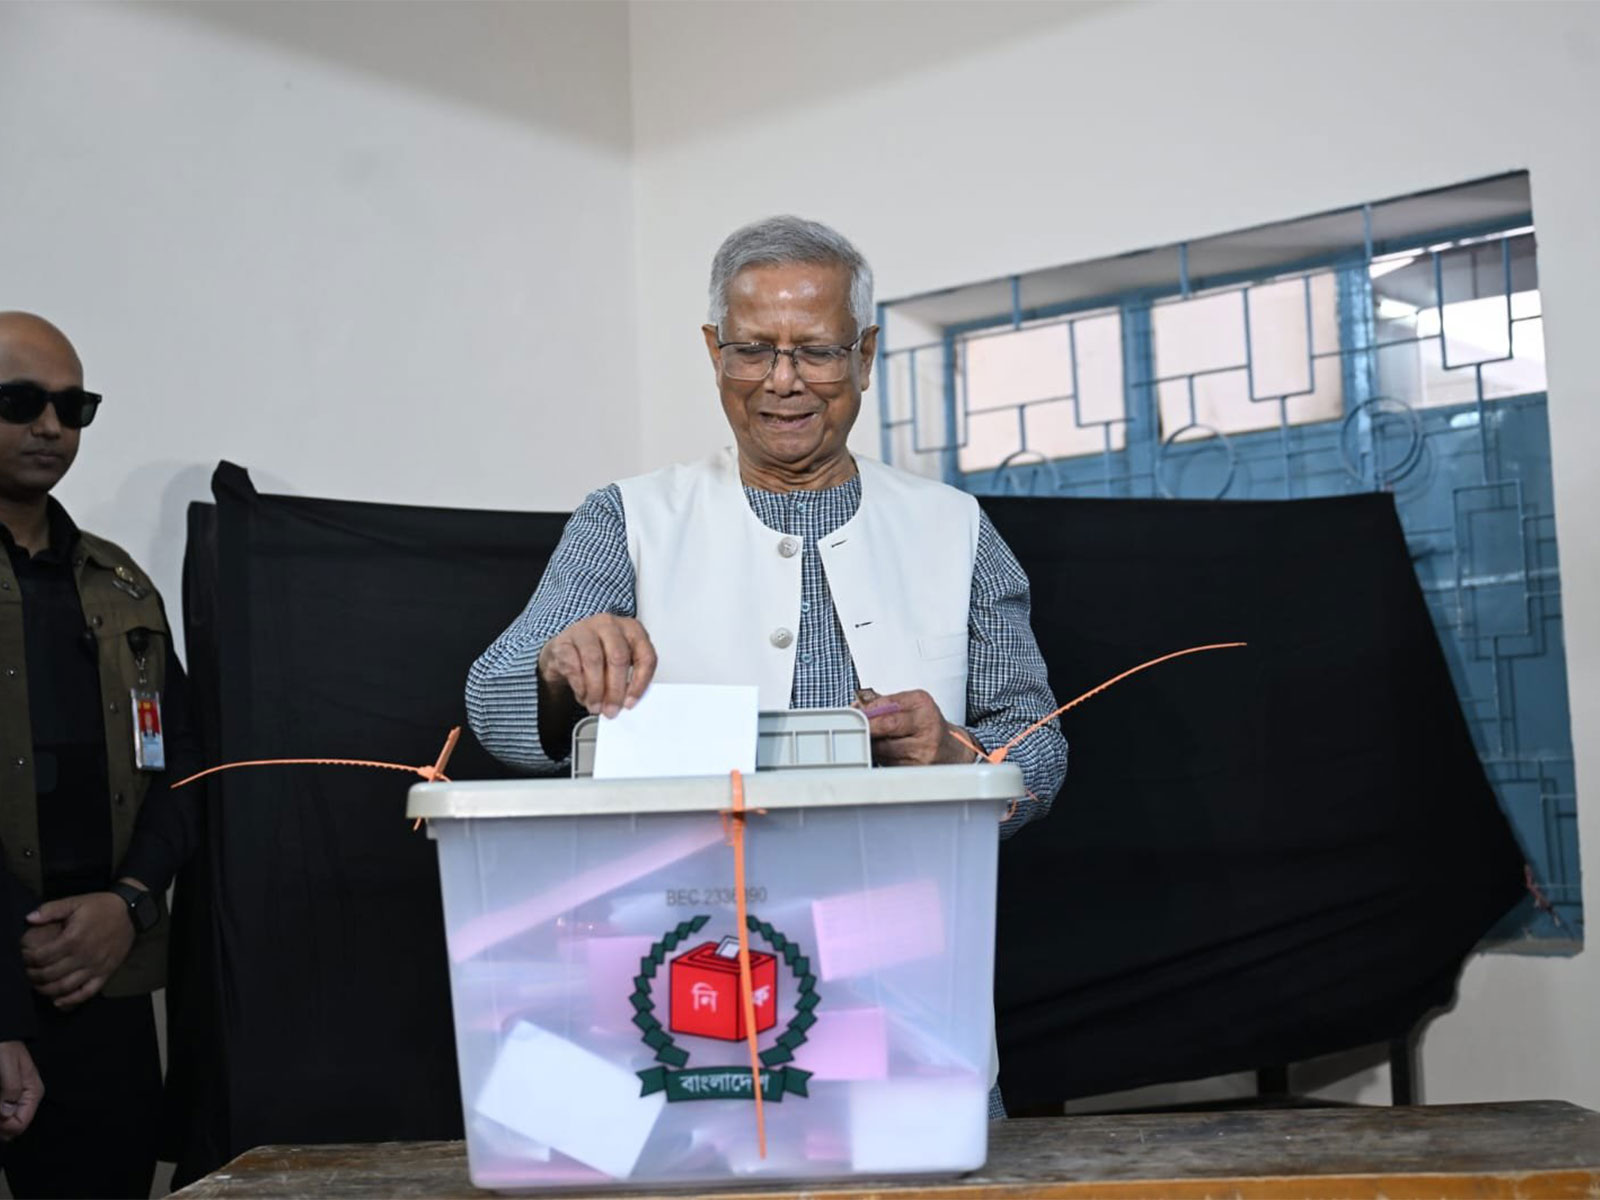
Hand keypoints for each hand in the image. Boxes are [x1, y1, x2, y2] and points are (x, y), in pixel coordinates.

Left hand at [0, 1040, 42, 1140]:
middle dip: (0, 1124)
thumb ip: (10, 1089)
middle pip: (12, 1127)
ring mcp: (15, 1099)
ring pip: (5, 1121)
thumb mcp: (8, 1065)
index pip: (21, 1123)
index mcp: (32, 1093)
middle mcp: (26, 1099)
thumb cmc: (5, 1048)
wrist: (1, 1035)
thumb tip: (7, 1115)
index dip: (4, 1125)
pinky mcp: (6, 1098)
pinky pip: (2, 1114)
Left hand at [22, 890, 136, 1009]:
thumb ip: (51, 909)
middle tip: (28, 971)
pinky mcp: (105, 973)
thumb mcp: (76, 902)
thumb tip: (29, 918)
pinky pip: (87, 992)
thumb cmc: (101, 906)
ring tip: (39, 985)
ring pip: (65, 986)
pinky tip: (59, 1001)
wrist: (132, 912)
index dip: (28, 958)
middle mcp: (83, 956)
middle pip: (50, 974)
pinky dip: (71, 1000)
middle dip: (33, 975)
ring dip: (47, 989)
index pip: (42, 956)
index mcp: (73, 939)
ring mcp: (95, 967)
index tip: (24, 955)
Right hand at [538, 614, 657, 719]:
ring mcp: (585, 629)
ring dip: (596, 690)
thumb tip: (627, 703)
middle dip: (615, 689)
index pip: (645, 656)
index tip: (631, 702)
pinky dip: (579, 686)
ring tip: (595, 706)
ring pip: (594, 661)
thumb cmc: (598, 655)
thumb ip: (628, 679)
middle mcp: (609, 625)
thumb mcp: (619, 663)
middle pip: (618, 658)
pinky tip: (583, 695)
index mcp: (632, 629)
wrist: (566, 650)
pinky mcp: (564, 640)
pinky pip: (572, 665)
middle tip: (611, 709)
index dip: (640, 683)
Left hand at [856, 688, 977, 765]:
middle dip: (868, 728)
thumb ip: (884, 704)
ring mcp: (924, 751)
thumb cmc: (926, 725)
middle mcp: (927, 727)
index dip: (867, 712)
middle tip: (856, 729)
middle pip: (887, 727)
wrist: (952, 750)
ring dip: (873, 745)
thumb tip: (856, 709)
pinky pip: (889, 764)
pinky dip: (882, 758)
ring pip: (884, 748)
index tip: (855, 714)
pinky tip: (887, 753)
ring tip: (875, 740)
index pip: (889, 707)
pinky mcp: (918, 770)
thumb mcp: (911, 705)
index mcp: (923, 706)